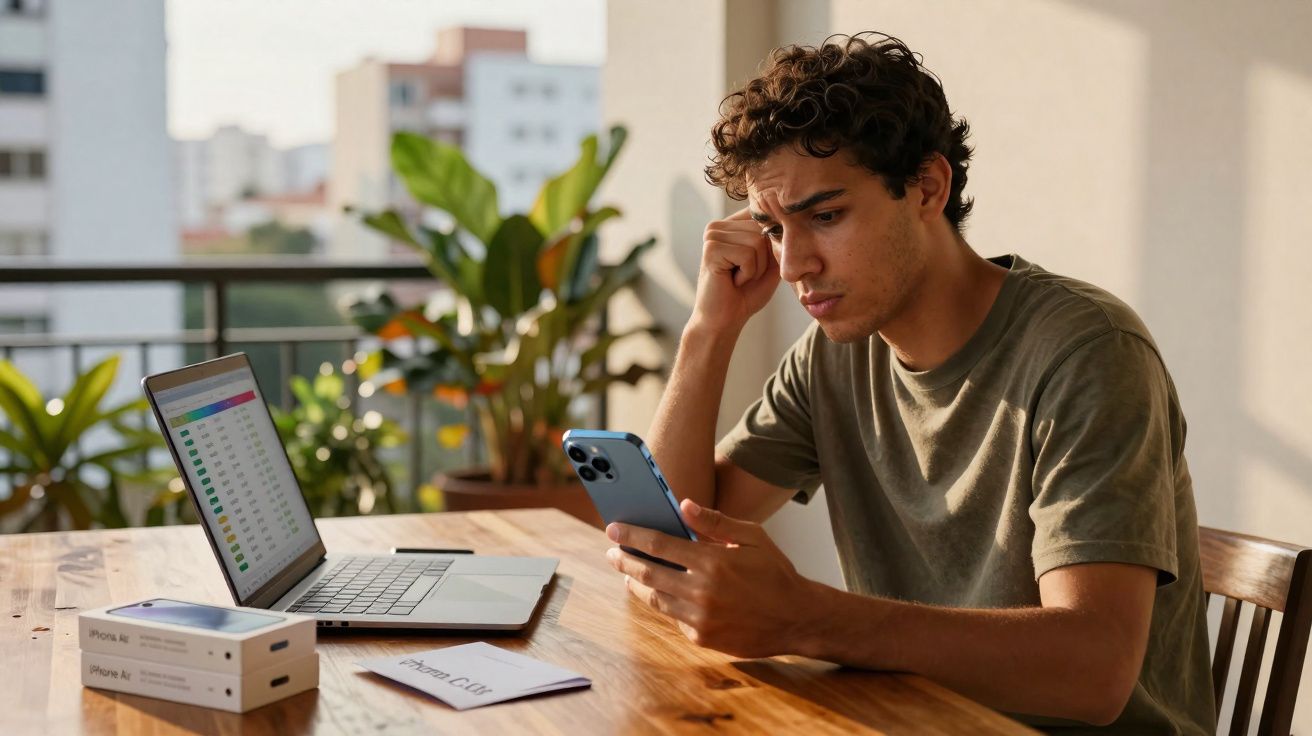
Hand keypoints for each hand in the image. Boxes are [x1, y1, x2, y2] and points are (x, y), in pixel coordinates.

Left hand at [604, 498, 812, 657]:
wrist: (797, 618)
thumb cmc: (775, 572)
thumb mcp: (752, 537)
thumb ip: (715, 522)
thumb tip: (683, 505)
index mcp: (712, 561)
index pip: (658, 545)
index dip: (631, 536)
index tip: (613, 529)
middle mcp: (701, 591)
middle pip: (648, 573)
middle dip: (624, 561)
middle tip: (612, 552)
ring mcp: (699, 618)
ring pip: (654, 598)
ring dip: (637, 584)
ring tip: (629, 573)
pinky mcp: (701, 637)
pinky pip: (672, 617)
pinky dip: (663, 602)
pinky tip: (660, 593)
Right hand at [692, 207, 779, 334]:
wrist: (725, 320)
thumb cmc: (746, 294)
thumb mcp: (771, 262)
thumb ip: (777, 239)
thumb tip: (786, 221)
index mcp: (731, 225)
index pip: (763, 216)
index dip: (771, 244)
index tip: (757, 266)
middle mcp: (719, 226)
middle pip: (763, 229)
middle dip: (763, 259)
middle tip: (744, 275)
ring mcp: (712, 235)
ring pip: (757, 241)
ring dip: (755, 268)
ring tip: (738, 278)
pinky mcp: (711, 249)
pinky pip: (747, 255)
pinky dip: (747, 273)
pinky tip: (732, 281)